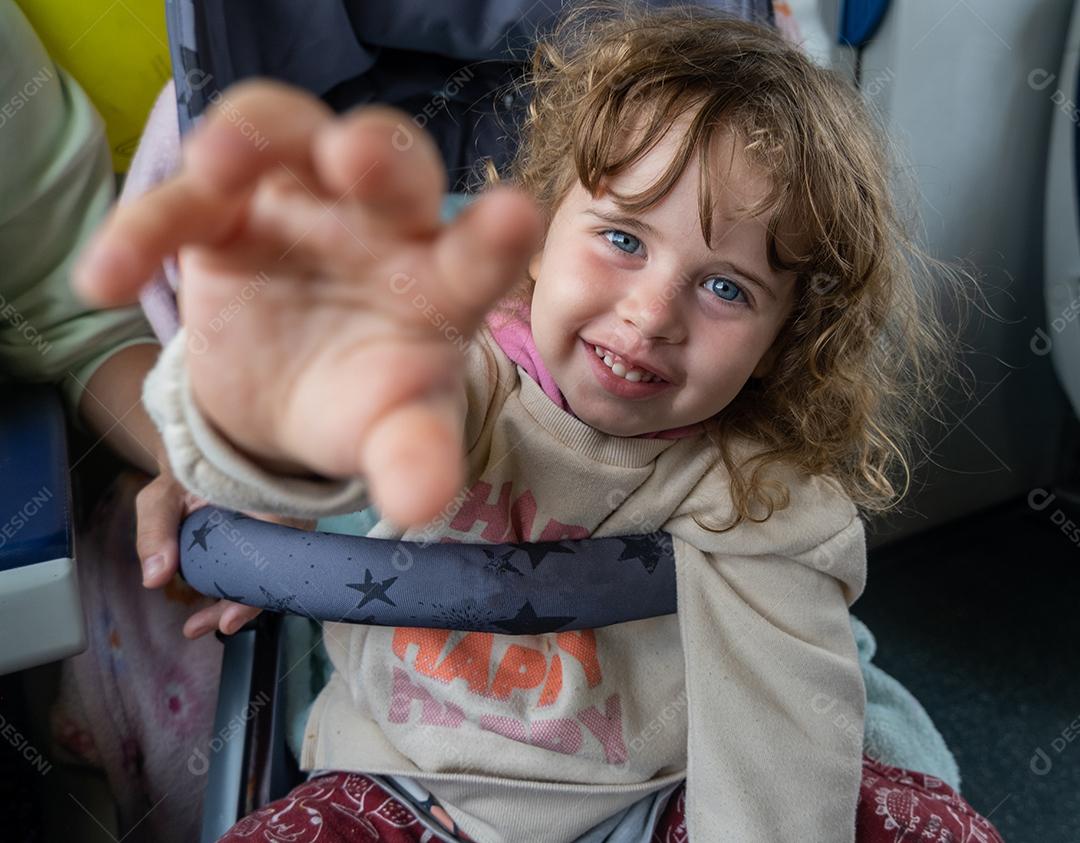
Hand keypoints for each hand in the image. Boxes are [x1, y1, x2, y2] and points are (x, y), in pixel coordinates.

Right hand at [75, 80, 541, 528]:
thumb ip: (414, 457)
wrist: (291, 400)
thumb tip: (421, 505)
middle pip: (388, 161)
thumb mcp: (392, 432)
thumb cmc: (367, 401)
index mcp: (441, 278)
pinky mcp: (221, 217)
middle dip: (374, 154)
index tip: (515, 222)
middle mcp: (379, 224)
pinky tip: (103, 283)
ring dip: (250, 139)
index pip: (479, 251)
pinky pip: (179, 205)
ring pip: (283, 134)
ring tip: (218, 167)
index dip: (495, 238)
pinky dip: (140, 233)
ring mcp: (299, 206)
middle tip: (354, 160)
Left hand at [135, 466, 313, 637]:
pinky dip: (249, 587)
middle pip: (279, 569)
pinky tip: (220, 607)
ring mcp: (287, 525)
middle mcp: (287, 512)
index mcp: (265, 497)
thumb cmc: (186, 471)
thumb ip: (155, 531)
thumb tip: (154, 579)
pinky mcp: (279, 535)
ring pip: (277, 571)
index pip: (273, 550)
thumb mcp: (162, 495)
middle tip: (211, 626)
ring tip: (202, 623)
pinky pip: (271, 565)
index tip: (228, 619)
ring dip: (245, 600)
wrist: (204, 452)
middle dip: (247, 605)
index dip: (257, 589)